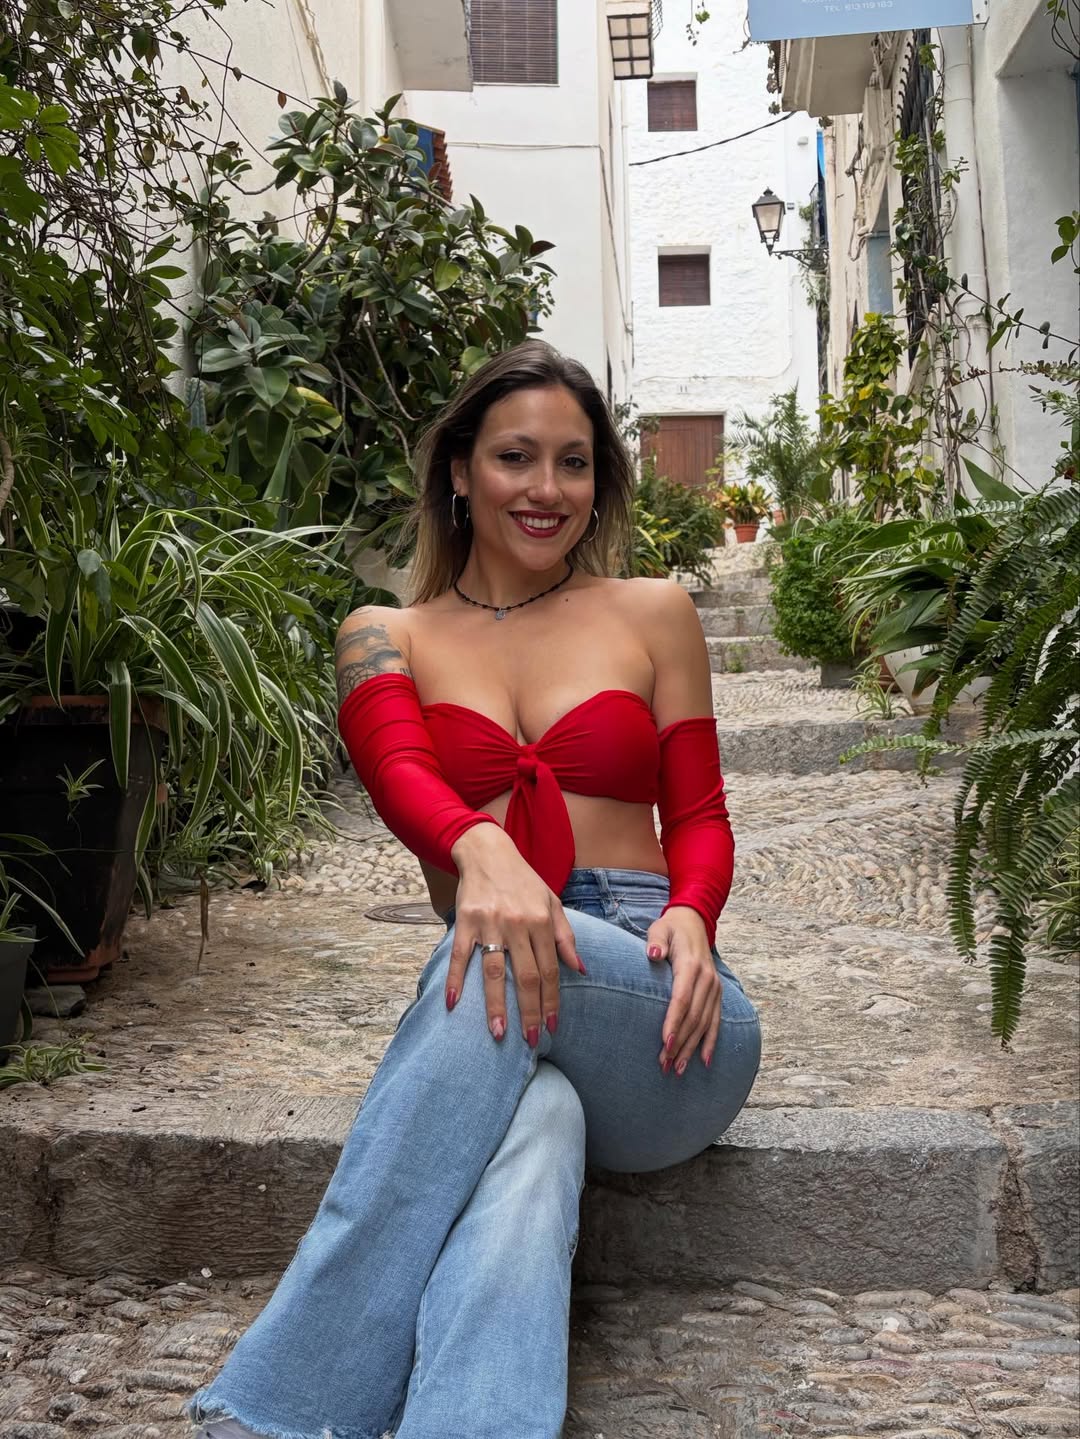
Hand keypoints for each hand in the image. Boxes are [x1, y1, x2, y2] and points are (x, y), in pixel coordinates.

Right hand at [447, 824, 584, 1045]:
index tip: (552, 1026)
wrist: (488, 852)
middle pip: (525, 976)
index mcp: (542, 921)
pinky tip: (453, 1003)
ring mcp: (490, 923)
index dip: (551, 1001)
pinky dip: (455, 979)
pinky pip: (460, 955)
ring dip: (496, 1005)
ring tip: (499, 1033)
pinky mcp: (465, 921)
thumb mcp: (553, 902)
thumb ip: (566, 937)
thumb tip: (580, 969)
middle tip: (530, 1040)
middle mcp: (518, 924)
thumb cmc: (524, 881)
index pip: (550, 970)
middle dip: (529, 1011)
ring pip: (494, 972)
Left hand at [645, 906, 720, 1074]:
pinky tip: (703, 1061)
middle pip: (693, 1017)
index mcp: (691, 966)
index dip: (674, 1022)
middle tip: (665, 1065)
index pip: (682, 999)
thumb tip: (652, 953)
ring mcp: (714, 988)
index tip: (666, 1043)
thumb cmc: (670, 928)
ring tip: (679, 1069)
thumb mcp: (660, 928)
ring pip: (704, 1023)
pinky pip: (715, 1021)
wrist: (694, 922)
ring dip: (692, 1048)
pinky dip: (710, 1042)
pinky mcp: (717, 993)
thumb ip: (655, 941)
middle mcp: (707, 979)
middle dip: (680, 1043)